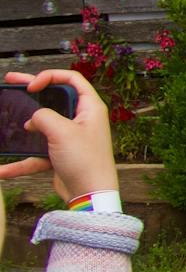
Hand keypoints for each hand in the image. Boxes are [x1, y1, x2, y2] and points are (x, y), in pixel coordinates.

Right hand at [0, 69, 117, 198]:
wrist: (90, 194)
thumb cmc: (84, 159)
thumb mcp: (62, 131)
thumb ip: (43, 117)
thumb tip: (32, 120)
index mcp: (90, 107)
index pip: (72, 79)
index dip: (51, 76)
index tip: (32, 86)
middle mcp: (82, 119)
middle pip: (54, 97)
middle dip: (32, 88)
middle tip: (11, 81)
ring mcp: (70, 137)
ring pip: (42, 124)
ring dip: (23, 121)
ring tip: (3, 112)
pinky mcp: (60, 154)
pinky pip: (36, 153)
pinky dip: (19, 161)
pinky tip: (2, 169)